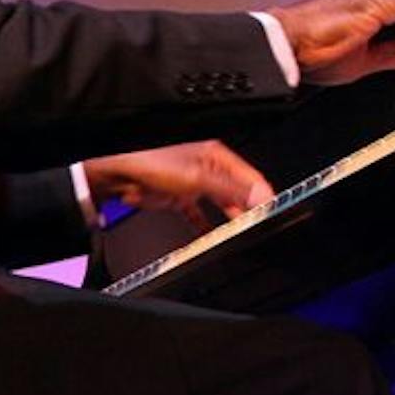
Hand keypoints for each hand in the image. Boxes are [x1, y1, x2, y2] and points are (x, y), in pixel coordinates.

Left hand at [84, 142, 274, 229]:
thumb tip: (259, 197)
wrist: (122, 176)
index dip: (262, 195)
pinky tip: (213, 238)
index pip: (250, 177)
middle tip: (257, 225)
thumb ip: (230, 190)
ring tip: (241, 232)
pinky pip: (199, 215)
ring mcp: (195, 184)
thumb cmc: (153, 165)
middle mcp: (208, 168)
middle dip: (247, 209)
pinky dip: (206, 226)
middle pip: (237, 192)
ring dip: (230, 218)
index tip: (272, 212)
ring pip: (220, 204)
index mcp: (217, 157)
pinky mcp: (181, 198)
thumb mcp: (199, 178)